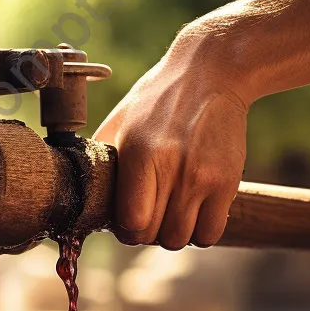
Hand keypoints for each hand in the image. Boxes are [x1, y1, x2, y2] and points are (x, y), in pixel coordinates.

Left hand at [94, 27, 250, 249]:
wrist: (213, 71)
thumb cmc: (158, 99)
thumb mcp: (120, 122)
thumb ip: (101, 160)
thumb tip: (81, 196)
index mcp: (140, 154)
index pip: (131, 222)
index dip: (125, 228)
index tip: (127, 217)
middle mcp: (172, 169)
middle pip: (154, 235)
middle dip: (146, 232)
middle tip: (149, 214)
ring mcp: (202, 177)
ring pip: (180, 239)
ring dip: (172, 233)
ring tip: (171, 213)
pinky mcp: (228, 181)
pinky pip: (210, 233)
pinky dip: (200, 232)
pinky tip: (194, 213)